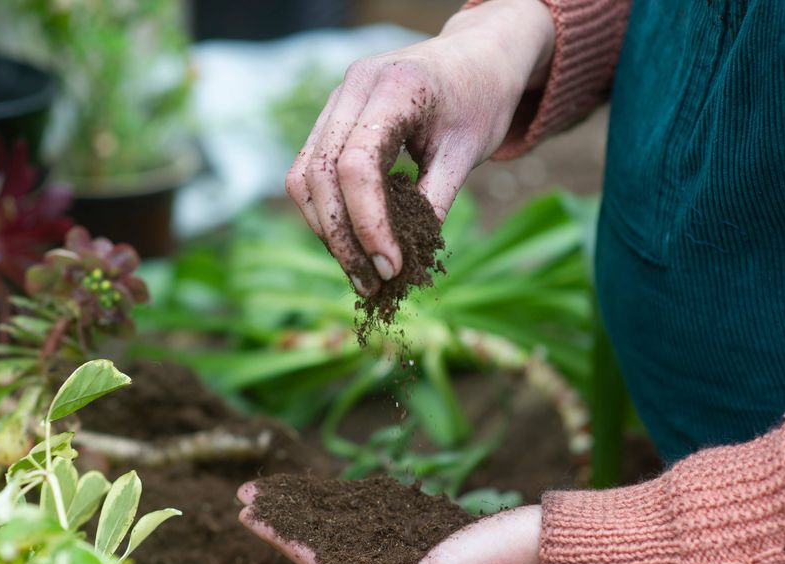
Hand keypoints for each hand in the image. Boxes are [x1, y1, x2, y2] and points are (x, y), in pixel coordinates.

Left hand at [237, 483, 548, 563]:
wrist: (560, 556)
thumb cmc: (506, 563)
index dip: (284, 539)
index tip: (249, 512)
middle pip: (328, 557)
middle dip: (288, 527)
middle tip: (250, 496)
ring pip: (350, 546)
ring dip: (314, 521)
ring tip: (282, 498)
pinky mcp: (436, 557)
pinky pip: (379, 538)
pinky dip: (351, 520)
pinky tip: (340, 508)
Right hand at [285, 0, 554, 294]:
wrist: (476, 57)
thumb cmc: (480, 100)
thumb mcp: (468, 153)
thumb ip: (434, 203)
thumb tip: (405, 265)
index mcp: (395, 87)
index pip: (357, 166)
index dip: (367, 224)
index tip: (391, 268)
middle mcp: (353, 87)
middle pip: (320, 176)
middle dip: (342, 239)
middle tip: (372, 285)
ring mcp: (335, 100)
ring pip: (304, 178)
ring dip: (327, 231)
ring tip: (361, 274)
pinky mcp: (330, 118)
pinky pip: (310, 173)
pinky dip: (327, 213)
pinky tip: (354, 244)